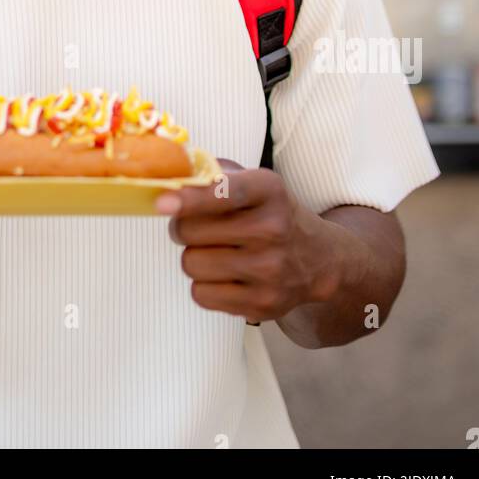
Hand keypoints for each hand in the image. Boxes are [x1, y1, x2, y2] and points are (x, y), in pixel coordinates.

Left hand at [155, 160, 334, 322]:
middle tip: (194, 227)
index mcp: (268, 190)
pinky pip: (201, 295)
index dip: (190, 198)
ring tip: (214, 251)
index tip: (163, 203)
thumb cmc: (270, 214)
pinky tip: (224, 275)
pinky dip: (204, 285)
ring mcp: (269, 270)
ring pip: (191, 264)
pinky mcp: (262, 305)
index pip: (224, 193)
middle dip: (183, 227)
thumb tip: (171, 175)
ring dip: (193, 256)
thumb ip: (213, 173)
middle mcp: (273, 229)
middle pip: (191, 231)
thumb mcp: (254, 182)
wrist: (316, 259)